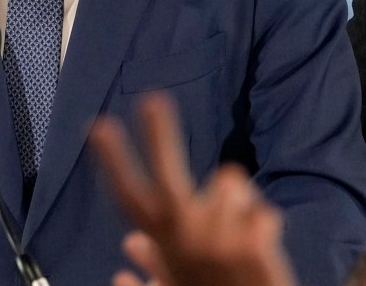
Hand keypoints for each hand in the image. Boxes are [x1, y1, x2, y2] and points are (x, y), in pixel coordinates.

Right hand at [89, 92, 295, 285]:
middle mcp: (185, 237)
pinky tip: (261, 248)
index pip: (128, 195)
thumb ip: (153, 265)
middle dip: (157, 135)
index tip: (99, 125)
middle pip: (167, 174)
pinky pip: (264, 211)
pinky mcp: (257, 246)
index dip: (112, 159)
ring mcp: (221, 240)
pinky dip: (265, 226)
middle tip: (151, 100)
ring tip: (237, 229)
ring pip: (231, 181)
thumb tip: (128, 246)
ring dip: (236, 199)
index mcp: (162, 243)